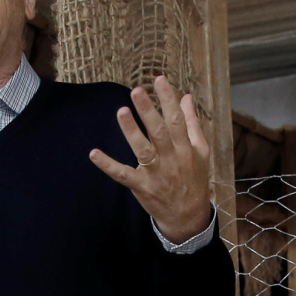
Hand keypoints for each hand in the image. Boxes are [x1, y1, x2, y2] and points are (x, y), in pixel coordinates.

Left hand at [89, 76, 211, 243]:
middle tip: (136, 91)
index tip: (160, 79)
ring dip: (132, 131)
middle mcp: (172, 159)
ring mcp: (156, 174)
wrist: (189, 217)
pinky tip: (94, 153)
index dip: (169, 99)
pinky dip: (108, 165)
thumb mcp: (200, 151)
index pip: (177, 120)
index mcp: (185, 148)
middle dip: (148, 111)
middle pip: (160, 132)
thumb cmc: (194, 179)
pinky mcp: (141, 186)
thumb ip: (192, 123)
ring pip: (143, 150)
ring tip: (122, 111)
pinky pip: (123, 174)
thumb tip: (187, 97)